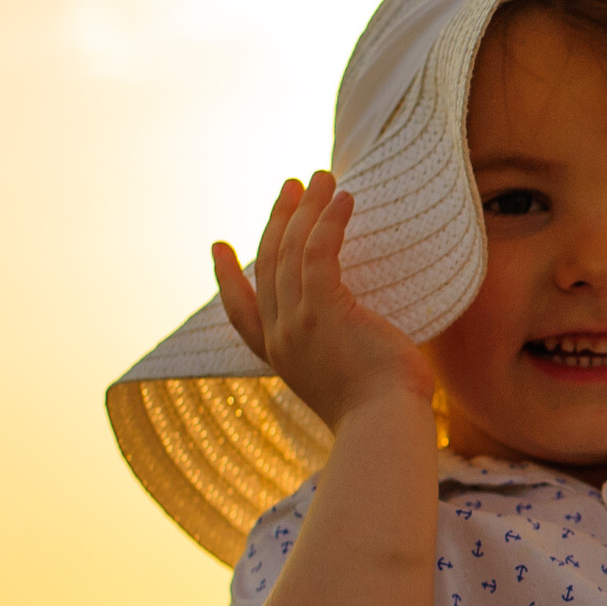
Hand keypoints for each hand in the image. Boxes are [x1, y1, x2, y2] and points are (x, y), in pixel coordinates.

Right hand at [213, 171, 436, 431]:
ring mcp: (298, 323)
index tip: (220, 246)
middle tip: (291, 187)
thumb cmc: (386, 413)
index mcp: (282, 359)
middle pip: (268, 266)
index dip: (228, 278)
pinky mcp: (324, 309)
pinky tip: (344, 198)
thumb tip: (377, 344)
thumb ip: (346, 358)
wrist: (386, 428)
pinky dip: (329, 220)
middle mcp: (281, 338)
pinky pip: (318, 251)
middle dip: (277, 221)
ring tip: (321, 177)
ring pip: (290, 251)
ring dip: (305, 208)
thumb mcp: (352, 383)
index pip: (243, 313)